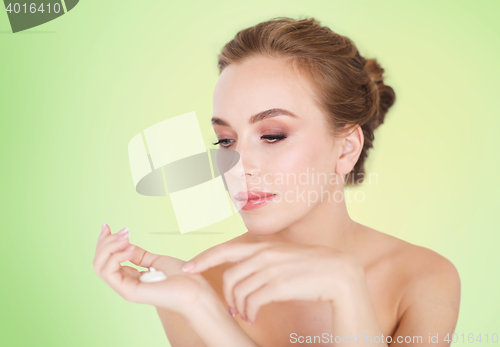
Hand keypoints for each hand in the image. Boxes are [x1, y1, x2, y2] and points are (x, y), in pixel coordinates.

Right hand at [93, 223, 219, 316]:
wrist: (196, 290)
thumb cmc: (183, 278)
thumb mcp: (157, 260)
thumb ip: (140, 255)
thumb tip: (125, 244)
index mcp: (131, 278)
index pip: (106, 260)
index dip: (104, 241)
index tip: (107, 225)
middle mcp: (125, 284)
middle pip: (99, 262)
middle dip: (105, 242)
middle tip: (123, 231)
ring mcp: (126, 289)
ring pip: (99, 267)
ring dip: (109, 247)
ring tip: (126, 238)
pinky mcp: (129, 292)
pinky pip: (109, 272)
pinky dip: (116, 256)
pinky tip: (130, 248)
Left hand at [182, 242, 362, 322]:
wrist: (340, 274)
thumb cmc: (312, 269)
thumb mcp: (285, 258)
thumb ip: (265, 259)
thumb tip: (245, 269)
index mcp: (265, 246)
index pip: (226, 249)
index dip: (203, 258)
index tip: (188, 268)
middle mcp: (265, 253)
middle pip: (229, 275)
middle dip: (226, 295)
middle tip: (233, 308)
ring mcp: (272, 267)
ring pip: (239, 290)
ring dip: (239, 307)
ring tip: (247, 314)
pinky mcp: (279, 283)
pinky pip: (252, 300)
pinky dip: (248, 311)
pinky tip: (254, 316)